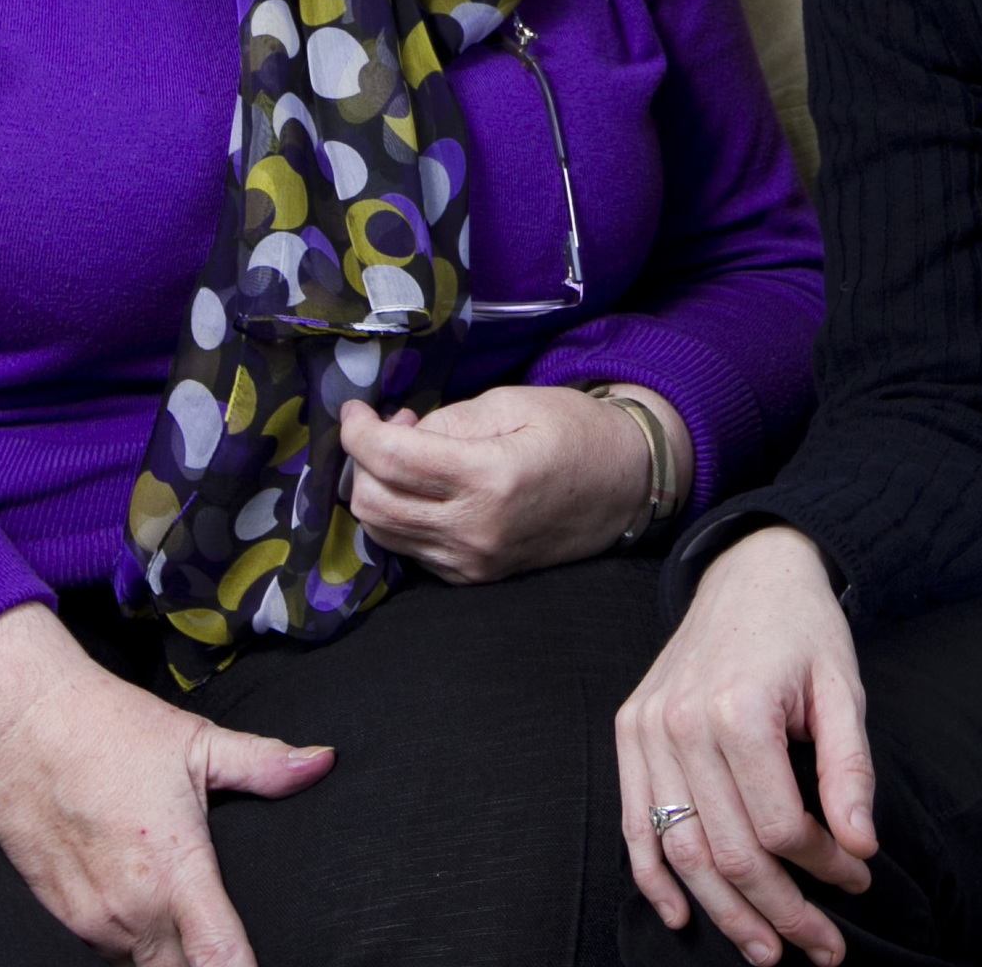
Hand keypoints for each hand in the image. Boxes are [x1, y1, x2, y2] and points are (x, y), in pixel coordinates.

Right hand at [0, 604, 332, 965]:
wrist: (16, 722)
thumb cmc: (108, 728)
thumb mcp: (195, 742)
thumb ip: (264, 764)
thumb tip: (322, 762)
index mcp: (175, 871)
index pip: (219, 960)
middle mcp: (131, 910)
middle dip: (207, 965)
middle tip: (223, 937)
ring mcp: (90, 920)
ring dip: (169, 954)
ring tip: (189, 920)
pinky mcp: (60, 916)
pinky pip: (108, 951)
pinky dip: (133, 941)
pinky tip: (146, 910)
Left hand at [341, 382, 678, 584]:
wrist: (628, 486)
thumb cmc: (576, 432)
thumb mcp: (514, 403)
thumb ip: (448, 420)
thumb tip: (396, 435)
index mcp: (490, 478)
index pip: (390, 459)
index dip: (357, 430)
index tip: (354, 409)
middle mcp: (476, 530)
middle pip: (373, 502)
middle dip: (362, 461)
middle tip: (387, 430)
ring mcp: (474, 562)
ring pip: (383, 532)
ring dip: (376, 490)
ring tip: (406, 456)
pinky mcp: (474, 577)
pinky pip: (410, 549)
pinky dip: (401, 516)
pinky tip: (424, 489)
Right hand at [615, 526, 876, 966]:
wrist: (749, 572)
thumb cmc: (804, 631)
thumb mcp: (844, 690)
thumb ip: (850, 771)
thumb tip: (861, 846)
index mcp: (738, 710)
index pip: (779, 826)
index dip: (824, 866)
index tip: (859, 875)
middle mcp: (681, 724)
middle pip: (728, 851)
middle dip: (780, 910)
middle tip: (822, 945)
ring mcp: (647, 730)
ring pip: (681, 850)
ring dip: (723, 912)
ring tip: (767, 949)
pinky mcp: (629, 731)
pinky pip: (634, 823)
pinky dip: (654, 877)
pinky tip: (682, 915)